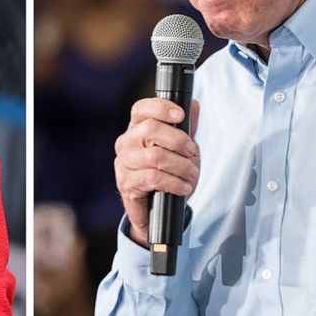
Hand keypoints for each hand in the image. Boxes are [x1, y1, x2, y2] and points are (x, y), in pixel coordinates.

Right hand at [114, 98, 199, 244]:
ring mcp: (123, 163)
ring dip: (181, 166)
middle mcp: (126, 143)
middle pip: (150, 130)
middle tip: (191, 152)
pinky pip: (154, 178)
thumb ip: (186, 128)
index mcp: (136, 129)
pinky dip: (175, 182)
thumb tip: (192, 104)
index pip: (141, 109)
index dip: (160, 107)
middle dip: (178, 140)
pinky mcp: (126, 183)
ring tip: (191, 175)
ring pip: (156, 156)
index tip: (180, 115)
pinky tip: (183, 187)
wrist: (156, 211)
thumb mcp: (181, 150)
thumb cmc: (168, 175)